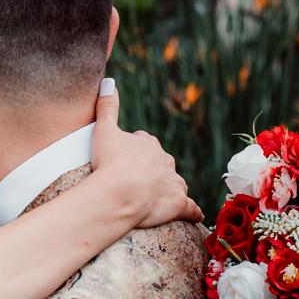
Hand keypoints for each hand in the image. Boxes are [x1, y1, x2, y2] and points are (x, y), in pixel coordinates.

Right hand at [91, 79, 203, 227]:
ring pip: (176, 184)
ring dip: (169, 189)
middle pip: (161, 164)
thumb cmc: (109, 162)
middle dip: (151, 171)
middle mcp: (166, 161)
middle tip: (134, 182)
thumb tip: (108, 81)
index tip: (122, 162)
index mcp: (149, 144)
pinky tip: (194, 216)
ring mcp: (174, 183)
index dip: (132, 153)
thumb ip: (107, 106)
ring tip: (156, 198)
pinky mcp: (178, 205)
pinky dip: (193, 212)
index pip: (144, 144)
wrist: (118, 194)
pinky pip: (190, 209)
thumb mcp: (103, 130)